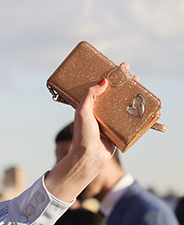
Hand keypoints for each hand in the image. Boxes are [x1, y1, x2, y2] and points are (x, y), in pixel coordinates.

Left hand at [44, 68, 132, 201]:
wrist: (89, 156)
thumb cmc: (82, 135)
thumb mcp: (82, 112)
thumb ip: (89, 96)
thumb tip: (103, 81)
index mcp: (89, 107)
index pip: (100, 88)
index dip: (109, 77)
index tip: (118, 68)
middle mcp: (99, 112)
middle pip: (114, 94)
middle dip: (124, 84)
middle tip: (132, 75)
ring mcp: (109, 121)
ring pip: (123, 104)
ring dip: (132, 95)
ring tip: (139, 86)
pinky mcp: (118, 130)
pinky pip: (129, 118)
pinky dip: (137, 111)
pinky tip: (144, 104)